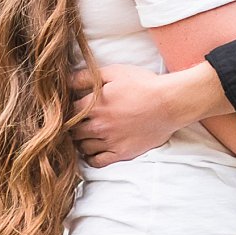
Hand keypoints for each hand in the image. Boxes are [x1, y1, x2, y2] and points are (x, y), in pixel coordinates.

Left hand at [70, 64, 185, 167]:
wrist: (169, 103)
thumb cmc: (143, 84)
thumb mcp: (114, 73)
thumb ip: (87, 77)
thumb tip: (67, 80)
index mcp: (93, 105)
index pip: (68, 113)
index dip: (68, 111)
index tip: (73, 109)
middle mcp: (98, 126)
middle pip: (73, 132)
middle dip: (73, 127)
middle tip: (78, 123)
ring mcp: (109, 141)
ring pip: (83, 147)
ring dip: (81, 142)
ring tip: (87, 136)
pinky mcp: (121, 153)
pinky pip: (97, 162)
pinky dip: (91, 158)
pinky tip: (94, 150)